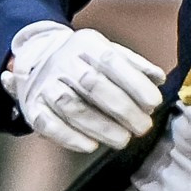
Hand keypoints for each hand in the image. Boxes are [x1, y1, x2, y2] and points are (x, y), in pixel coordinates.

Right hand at [1, 22, 164, 154]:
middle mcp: (62, 62)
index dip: (135, 83)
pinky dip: (70, 137)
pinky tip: (91, 146)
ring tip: (122, 140)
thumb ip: (134, 65)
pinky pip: (48, 124)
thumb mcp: (107, 51)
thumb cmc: (83, 60)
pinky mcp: (32, 106)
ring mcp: (44, 84)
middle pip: (92, 84)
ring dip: (100, 127)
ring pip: (71, 106)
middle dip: (122, 109)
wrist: (37, 56)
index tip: (154, 103)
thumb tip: (158, 80)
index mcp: (86, 45)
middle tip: (143, 127)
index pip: (111, 61)